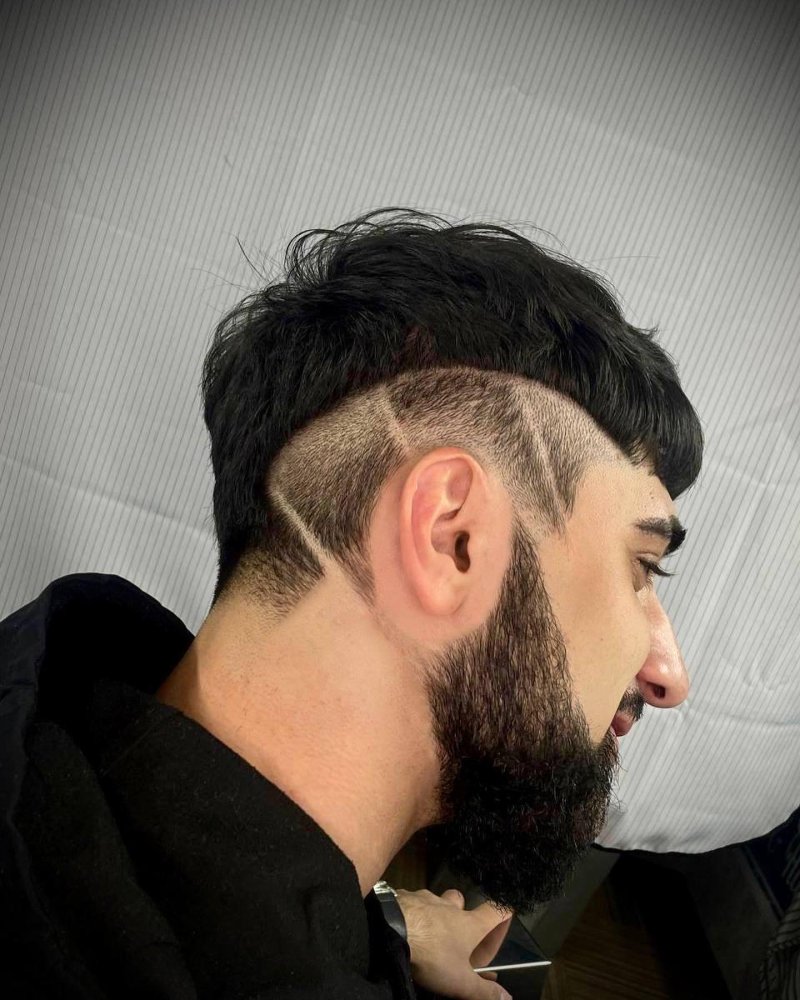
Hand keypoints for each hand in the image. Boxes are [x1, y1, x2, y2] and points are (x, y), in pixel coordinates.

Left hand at [395, 887, 513, 999]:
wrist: (391, 930)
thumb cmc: (433, 954)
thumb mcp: (460, 981)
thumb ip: (484, 991)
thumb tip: (507, 997)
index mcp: (469, 924)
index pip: (496, 911)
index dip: (503, 913)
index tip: (506, 913)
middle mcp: (449, 906)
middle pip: (460, 900)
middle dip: (460, 911)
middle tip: (455, 930)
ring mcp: (425, 898)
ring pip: (435, 899)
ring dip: (434, 911)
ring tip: (427, 930)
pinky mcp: (403, 897)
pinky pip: (411, 901)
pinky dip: (412, 911)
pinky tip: (405, 925)